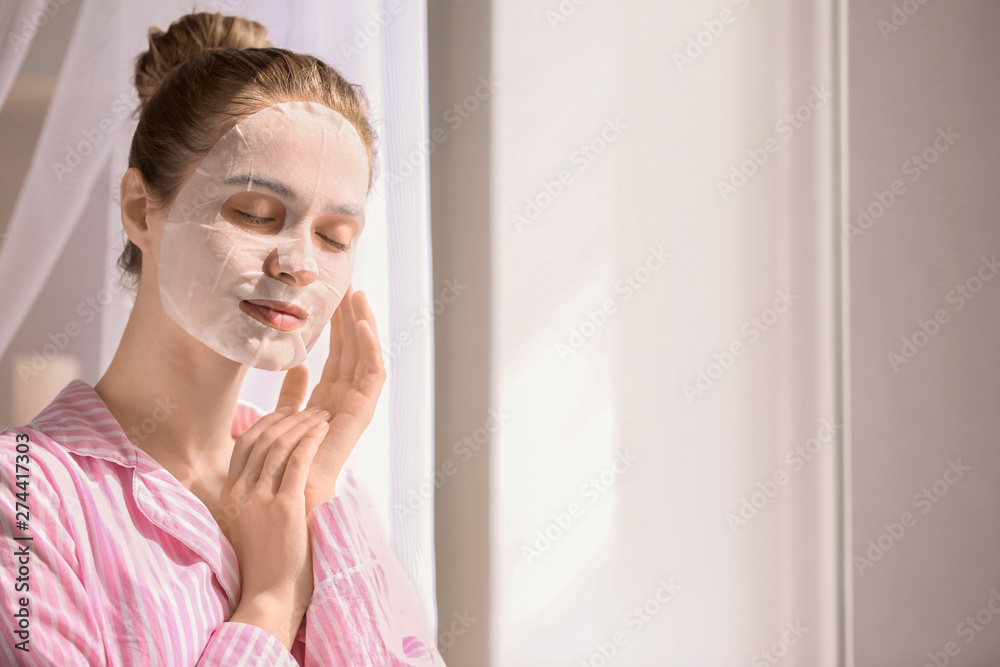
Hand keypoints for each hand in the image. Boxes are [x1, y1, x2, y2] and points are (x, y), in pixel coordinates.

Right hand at [221, 406, 330, 648]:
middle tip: (312, 410)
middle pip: (261, 439)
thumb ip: (257, 499)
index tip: (288, 411)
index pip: (245, 445)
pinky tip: (322, 431)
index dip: (267, 422)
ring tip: (322, 416)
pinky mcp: (284, 508)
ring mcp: (260, 500)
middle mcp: (240, 494)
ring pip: (279, 446)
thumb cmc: (268, 566)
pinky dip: (310, 442)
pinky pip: (296, 463)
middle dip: (289, 418)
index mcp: (230, 496)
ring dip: (303, 425)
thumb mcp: (251, 525)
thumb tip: (276, 477)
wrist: (270, 598)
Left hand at [275, 286, 386, 515]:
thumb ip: (291, 393)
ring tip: (357, 294)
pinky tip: (362, 323)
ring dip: (363, 324)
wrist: (290, 494)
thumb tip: (297, 366)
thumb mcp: (284, 416)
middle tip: (346, 283)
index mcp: (329, 399)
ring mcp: (357, 405)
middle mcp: (346, 399)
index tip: (330, 296)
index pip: (336, 353)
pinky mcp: (363, 411)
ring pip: (365, 355)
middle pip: (352, 349)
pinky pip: (373, 373)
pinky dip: (370, 347)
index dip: (335, 325)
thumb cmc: (283, 464)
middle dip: (350, 316)